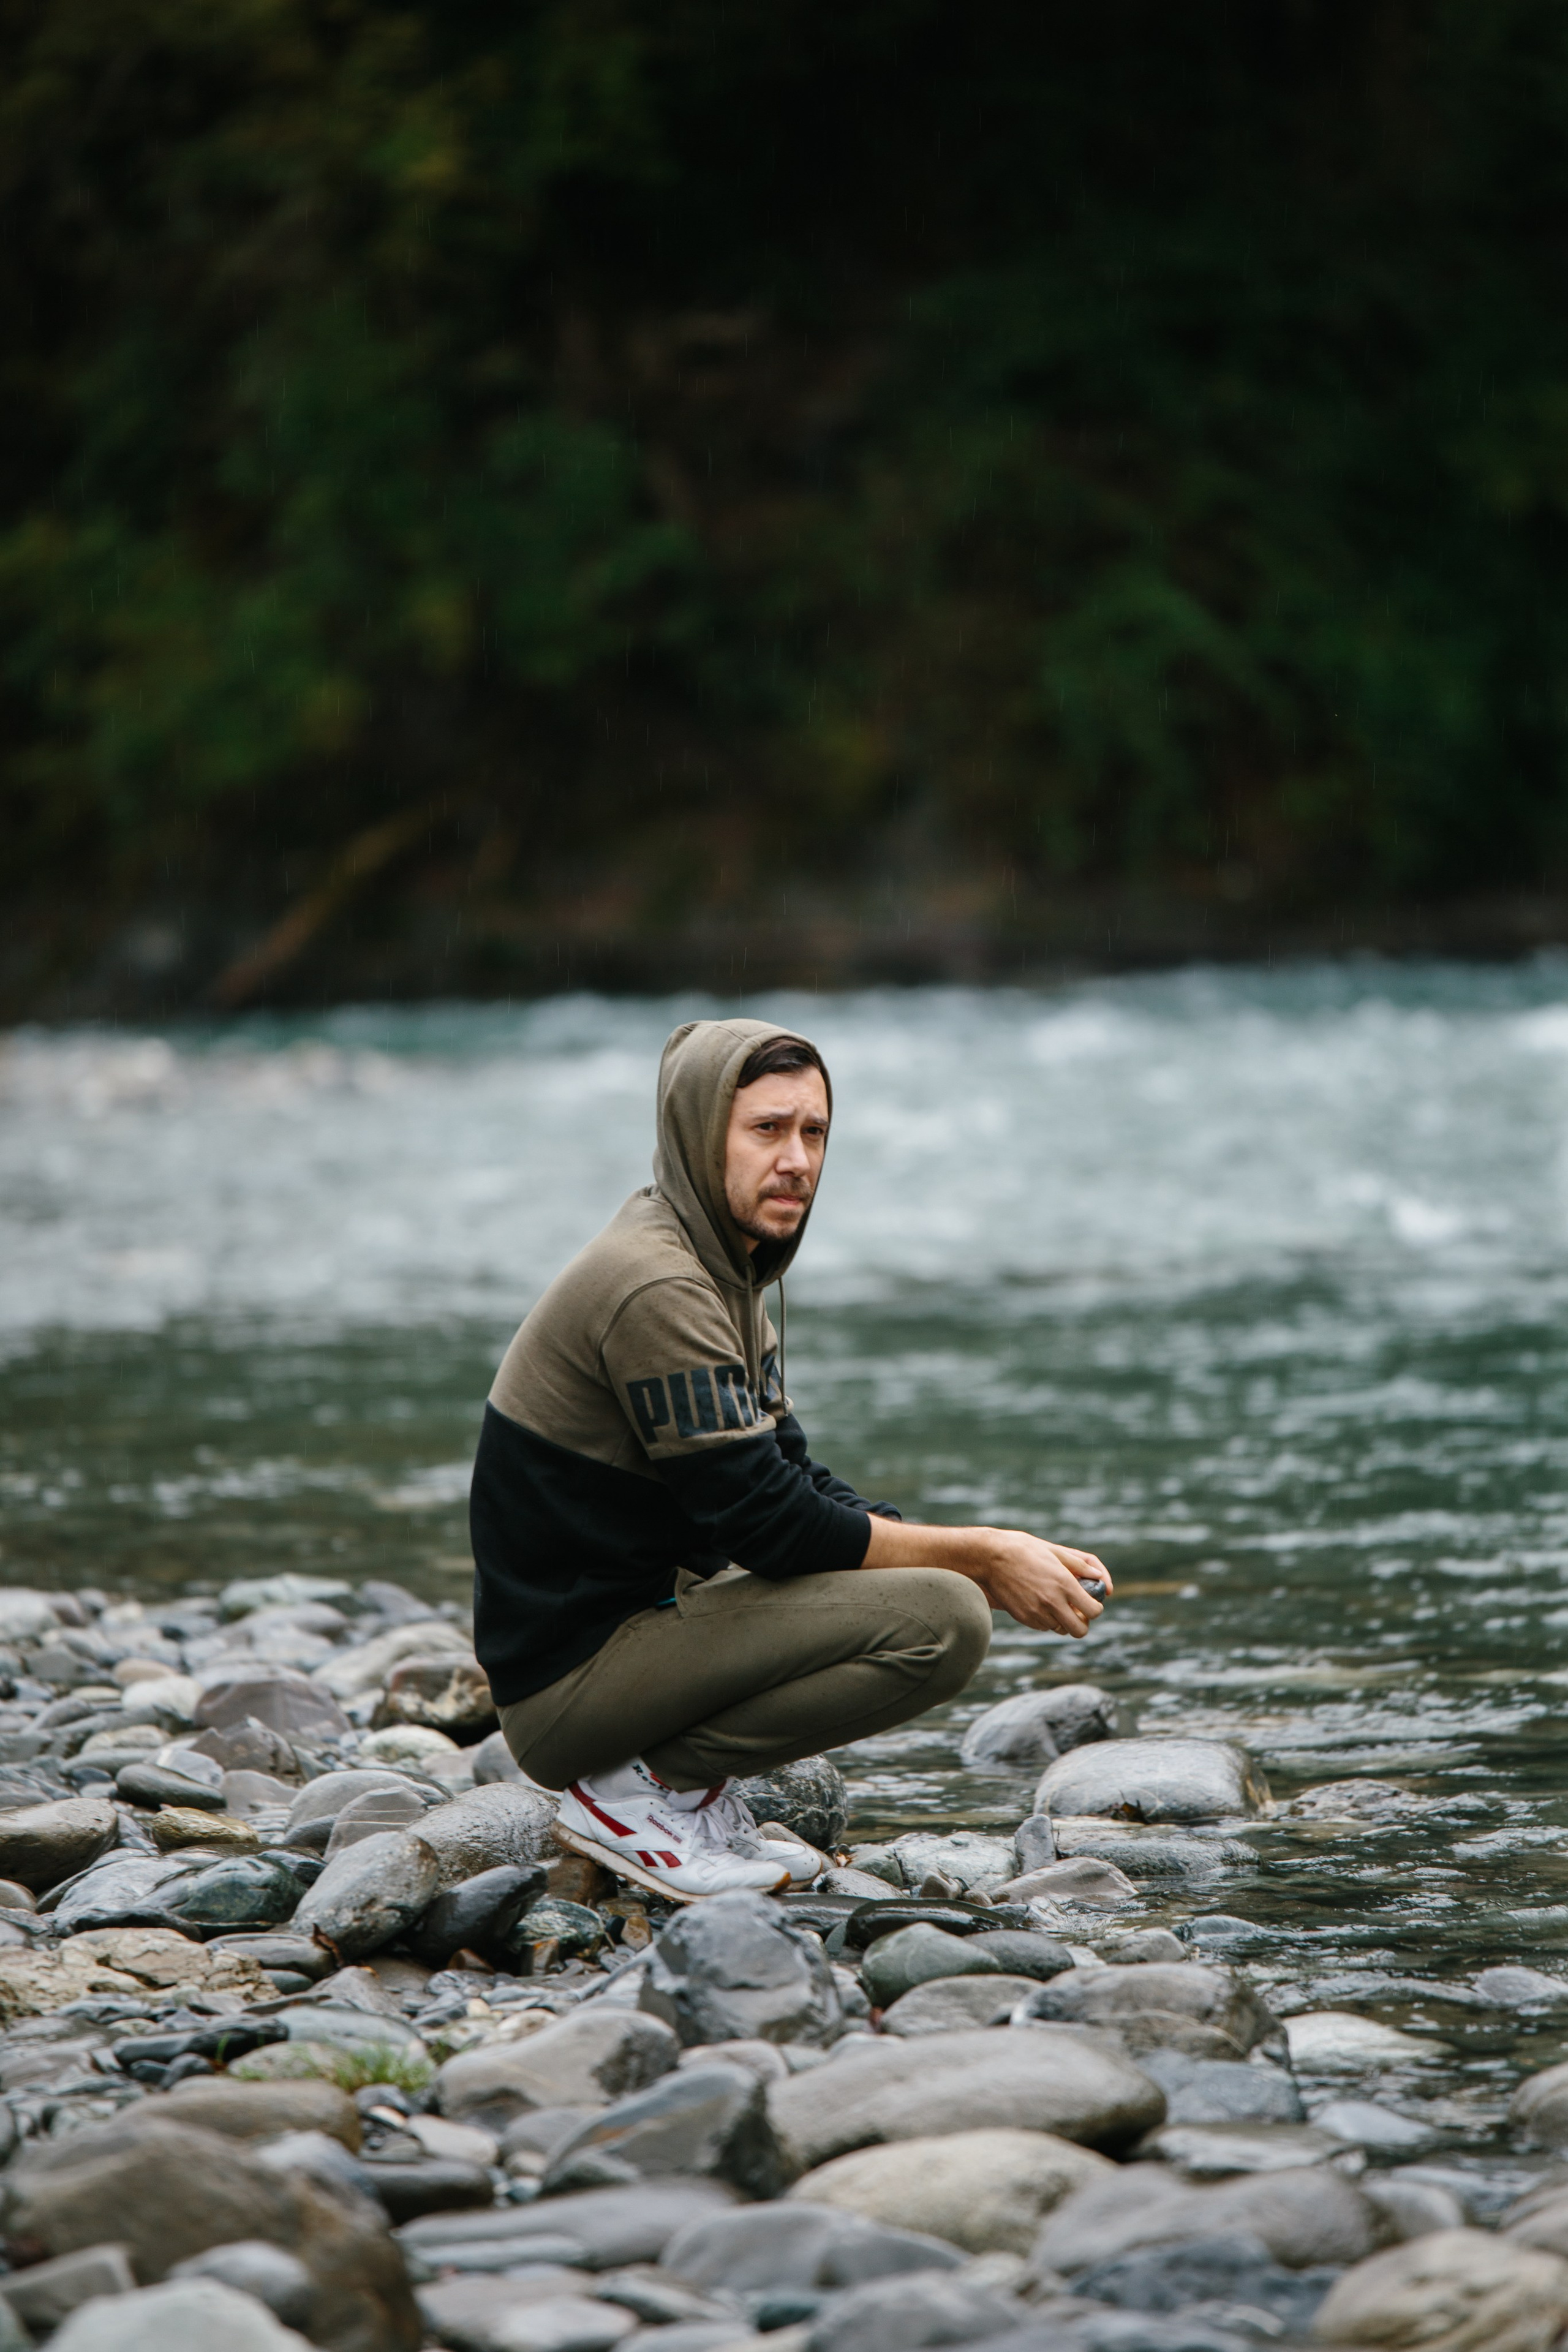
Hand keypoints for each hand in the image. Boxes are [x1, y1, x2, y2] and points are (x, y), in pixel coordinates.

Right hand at [973, 1534, 1112, 1635]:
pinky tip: (1040, 1603)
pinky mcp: (1024, 1617)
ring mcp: (1037, 1612)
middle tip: (1077, 1611)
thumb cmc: (1023, 1549)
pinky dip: (1046, 1619)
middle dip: (1082, 1623)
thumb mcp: (1054, 1551)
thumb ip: (1079, 1566)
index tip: (1091, 1603)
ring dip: (1062, 1620)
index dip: (1095, 1608)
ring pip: (1061, 1629)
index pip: (1093, 1611)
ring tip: (1055, 1603)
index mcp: (1064, 1583)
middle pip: (1080, 1630)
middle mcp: (1053, 1601)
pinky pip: (1043, 1626)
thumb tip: (1098, 1577)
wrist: (990, 1557)